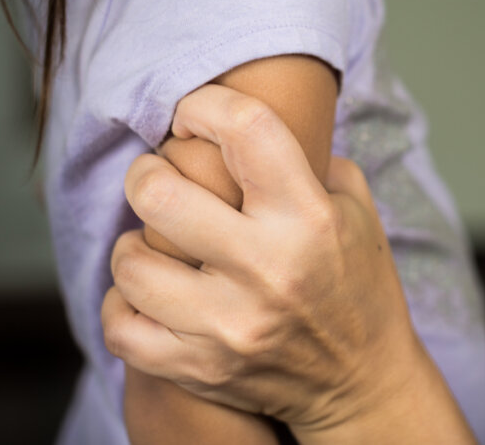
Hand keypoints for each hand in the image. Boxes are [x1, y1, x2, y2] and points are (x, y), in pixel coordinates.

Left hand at [101, 86, 472, 441]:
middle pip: (161, 195)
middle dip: (147, 173)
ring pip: (131, 264)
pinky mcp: (202, 368)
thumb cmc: (358, 285)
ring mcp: (230, 324)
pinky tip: (142, 294)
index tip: (193, 115)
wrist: (363, 380)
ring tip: (149, 241)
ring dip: (131, 244)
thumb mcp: (356, 209)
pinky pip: (121, 329)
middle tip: (157, 177)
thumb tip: (246, 126)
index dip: (206, 105)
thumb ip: (310, 158)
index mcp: (310, 217)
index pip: (246, 128)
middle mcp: (269, 267)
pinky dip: (121, 305)